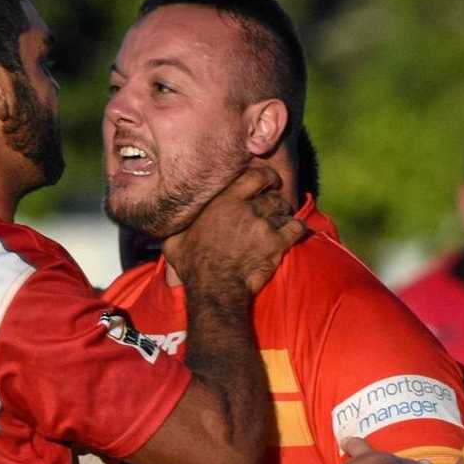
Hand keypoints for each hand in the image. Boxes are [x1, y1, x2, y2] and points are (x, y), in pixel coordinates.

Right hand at [161, 166, 306, 294]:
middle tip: (274, 206)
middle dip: (276, 199)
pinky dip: (297, 229)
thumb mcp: (175, 240)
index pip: (254, 176)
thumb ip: (177, 226)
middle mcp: (246, 209)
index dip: (266, 177)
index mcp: (223, 202)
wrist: (214, 287)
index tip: (268, 181)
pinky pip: (296, 228)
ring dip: (284, 215)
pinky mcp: (277, 243)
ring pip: (285, 211)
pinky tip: (294, 232)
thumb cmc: (192, 264)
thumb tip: (166, 223)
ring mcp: (264, 225)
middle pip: (272, 195)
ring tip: (281, 221)